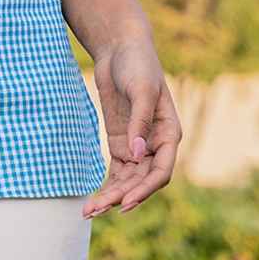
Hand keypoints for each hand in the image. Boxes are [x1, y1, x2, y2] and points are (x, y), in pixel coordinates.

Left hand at [82, 34, 182, 217]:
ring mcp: (137, 146)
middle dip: (122, 197)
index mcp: (169, 134)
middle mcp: (155, 145)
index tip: (126, 202)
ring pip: (127, 181)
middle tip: (98, 209)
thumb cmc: (137, 65)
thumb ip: (139, 122)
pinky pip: (117, 171)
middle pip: (141, 181)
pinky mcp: (121, 142)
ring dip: (111, 196)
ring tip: (89, 211)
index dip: (145, 189)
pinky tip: (94, 200)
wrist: (119, 48)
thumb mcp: (140, 89)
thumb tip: (136, 155)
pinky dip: (107, 185)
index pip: (161, 171)